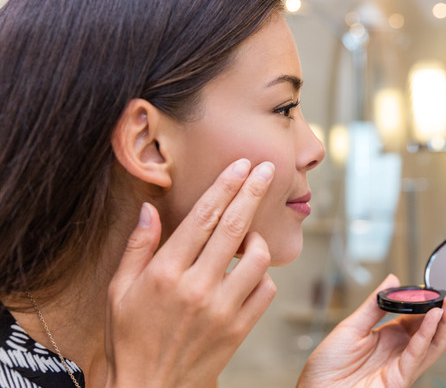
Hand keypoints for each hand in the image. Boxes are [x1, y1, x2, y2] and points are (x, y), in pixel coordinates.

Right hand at [105, 159, 276, 387]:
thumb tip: (149, 209)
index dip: (226, 186)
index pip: (203, 217)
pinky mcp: (239, 328)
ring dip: (258, 240)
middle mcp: (197, 287)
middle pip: (235, 227)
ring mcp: (222, 309)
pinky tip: (250, 272)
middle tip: (268, 170)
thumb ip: (138, 247)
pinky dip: (263, 275)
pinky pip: (265, 290)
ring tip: (248, 237)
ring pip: (258, 258)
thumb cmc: (131, 338)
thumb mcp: (119, 291)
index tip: (242, 165)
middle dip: (254, 192)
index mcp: (165, 273)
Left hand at [297, 274, 445, 387]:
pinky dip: (428, 334)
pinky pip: (418, 354)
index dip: (432, 303)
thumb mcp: (350, 327)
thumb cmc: (326, 368)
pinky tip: (435, 316)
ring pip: (435, 343)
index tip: (440, 286)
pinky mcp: (399, 378)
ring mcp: (402, 366)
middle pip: (435, 331)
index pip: (420, 318)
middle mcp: (400, 351)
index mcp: (390, 338)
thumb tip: (393, 280)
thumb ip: (375, 305)